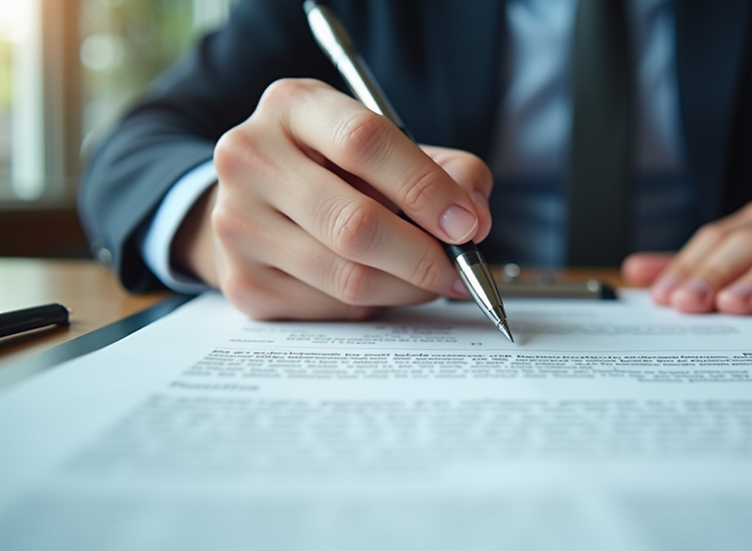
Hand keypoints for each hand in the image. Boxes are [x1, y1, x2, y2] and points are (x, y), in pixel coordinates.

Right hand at [173, 79, 492, 319]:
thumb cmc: (339, 168)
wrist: (258, 200)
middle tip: (461, 272)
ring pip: (346, 278)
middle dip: (423, 257)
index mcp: (293, 106)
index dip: (425, 189)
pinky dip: (371, 305)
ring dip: (406, 289)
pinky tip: (377, 284)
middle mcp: (251, 159)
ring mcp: (237, 224)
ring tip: (430, 280)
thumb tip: (474, 222)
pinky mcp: (242, 281)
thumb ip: (449, 170)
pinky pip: (329, 309)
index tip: (467, 225)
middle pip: (353, 223)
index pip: (364, 142)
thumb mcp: (393, 147)